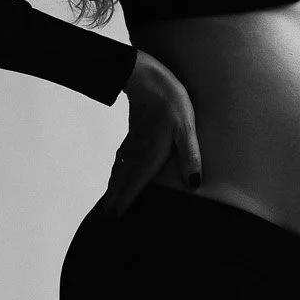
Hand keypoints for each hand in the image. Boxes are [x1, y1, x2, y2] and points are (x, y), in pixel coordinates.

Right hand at [102, 50, 202, 216]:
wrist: (146, 75)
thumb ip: (190, 156)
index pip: (134, 186)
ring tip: (107, 207)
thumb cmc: (170, 101)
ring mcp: (132, 145)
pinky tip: (115, 178)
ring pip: (119, 173)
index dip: (125, 204)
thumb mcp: (186, 128)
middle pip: (122, 183)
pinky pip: (120, 162)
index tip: (114, 222)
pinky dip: (116, 175)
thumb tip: (194, 184)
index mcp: (149, 156)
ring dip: (113, 191)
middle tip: (105, 223)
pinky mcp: (132, 136)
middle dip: (114, 203)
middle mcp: (136, 154)